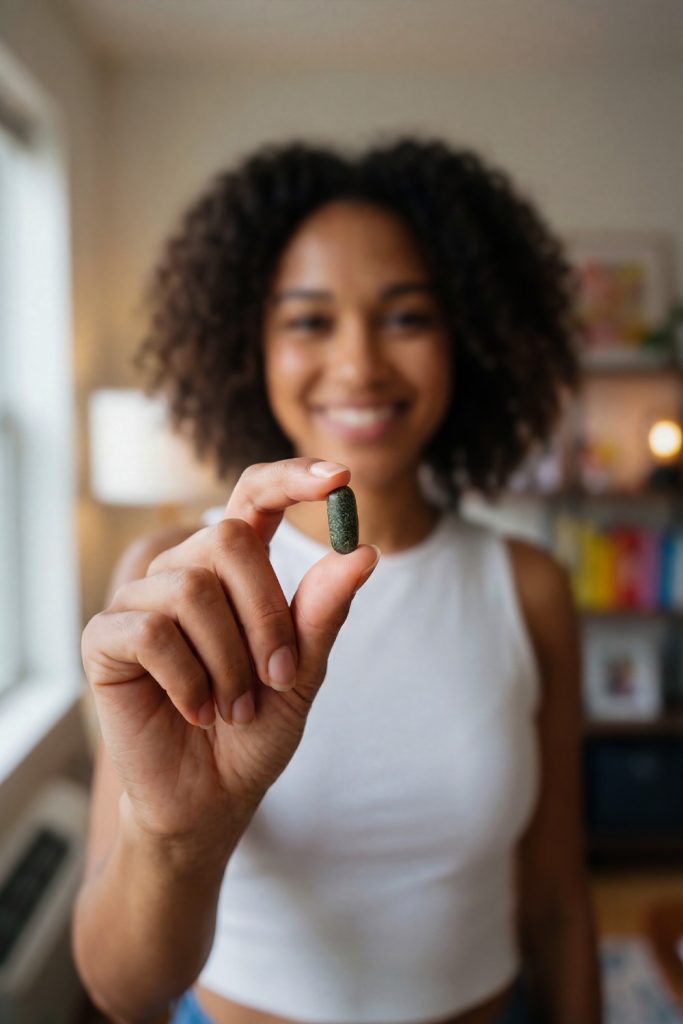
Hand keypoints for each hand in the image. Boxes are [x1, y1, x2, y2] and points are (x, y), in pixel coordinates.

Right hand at [81, 458, 378, 853]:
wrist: (210, 797)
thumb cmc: (256, 730)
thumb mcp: (302, 671)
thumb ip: (322, 612)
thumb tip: (362, 554)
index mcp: (234, 571)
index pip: (254, 496)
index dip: (291, 477)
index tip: (339, 478)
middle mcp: (184, 572)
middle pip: (226, 538)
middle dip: (265, 614)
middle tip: (277, 677)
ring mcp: (140, 601)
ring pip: (192, 588)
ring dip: (228, 661)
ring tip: (235, 707)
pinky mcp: (105, 637)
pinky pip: (153, 631)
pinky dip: (189, 680)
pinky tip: (197, 712)